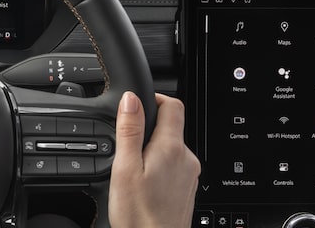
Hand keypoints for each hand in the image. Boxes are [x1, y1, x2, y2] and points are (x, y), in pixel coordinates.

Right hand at [109, 92, 200, 227]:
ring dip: (152, 149)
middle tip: (125, 144)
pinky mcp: (186, 189)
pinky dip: (158, 167)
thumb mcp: (125, 169)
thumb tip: (132, 99)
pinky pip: (173, 166)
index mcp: (171, 148)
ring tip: (132, 169)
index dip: (153, 98)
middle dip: (148, 128)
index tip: (135, 106)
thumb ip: (130, 131)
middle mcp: (186, 159)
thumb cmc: (140, 217)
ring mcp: (189, 175)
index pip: (172, 105)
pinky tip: (143, 184)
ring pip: (171, 148)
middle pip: (171, 126)